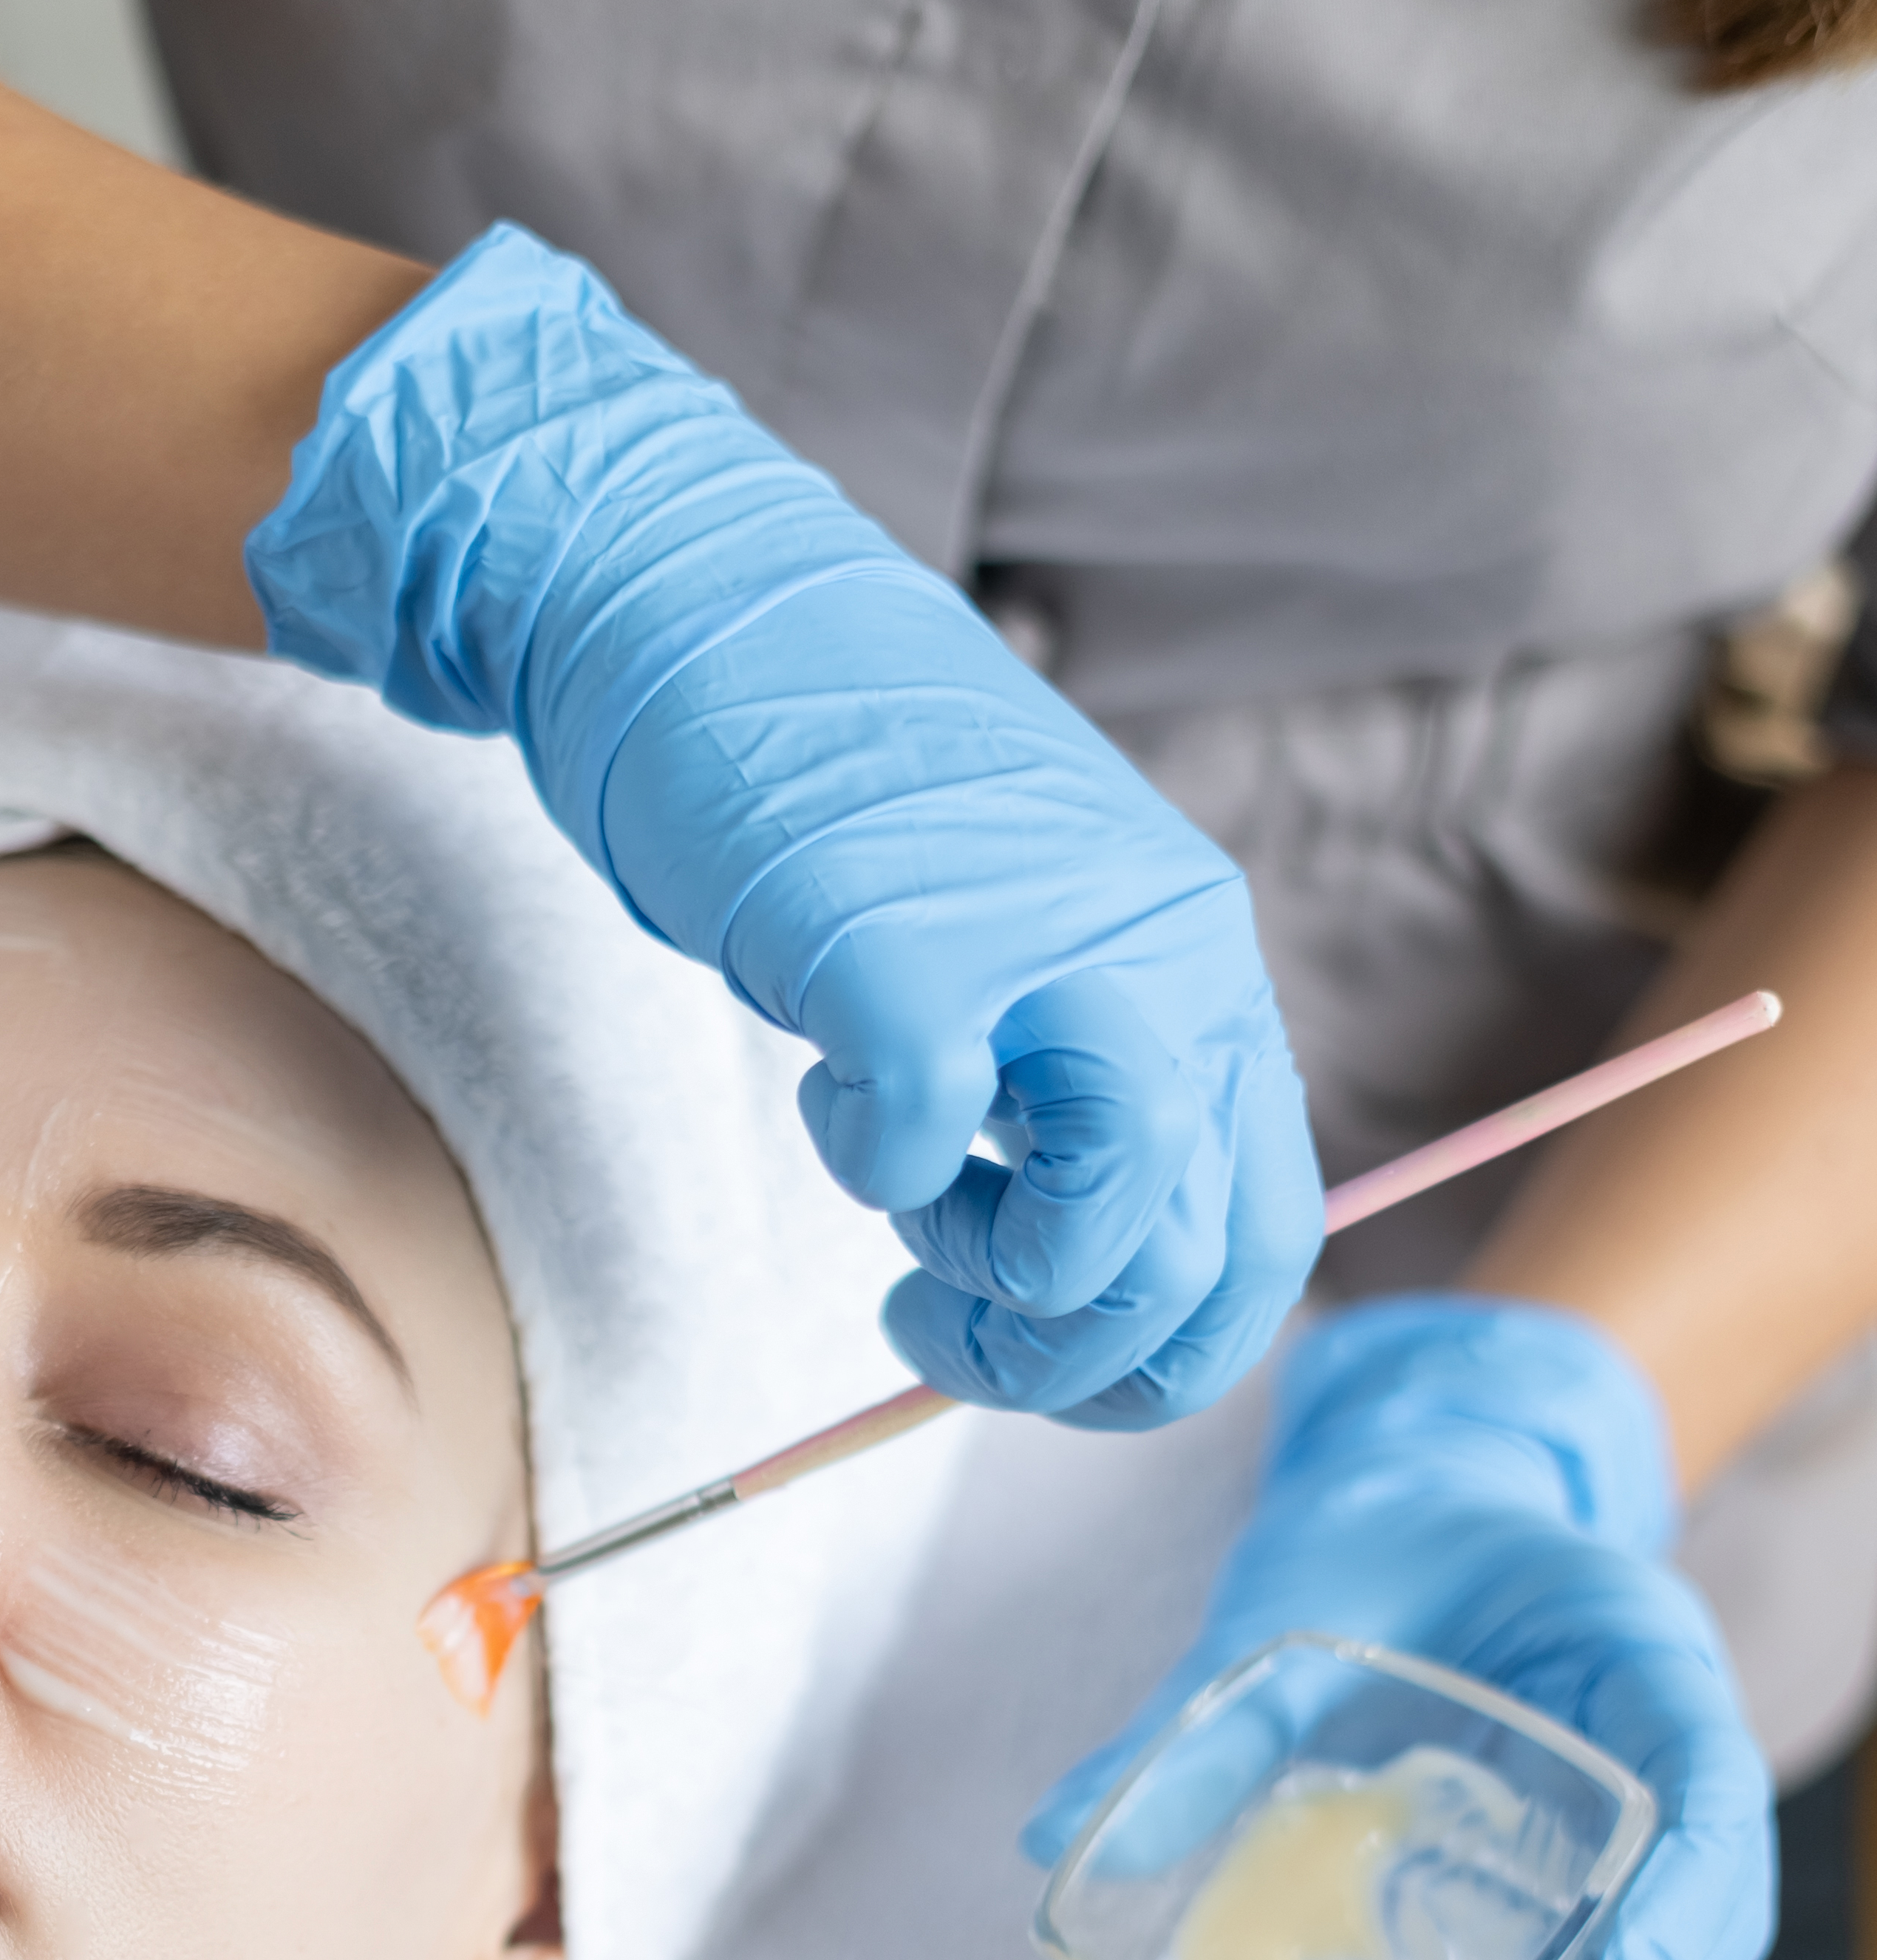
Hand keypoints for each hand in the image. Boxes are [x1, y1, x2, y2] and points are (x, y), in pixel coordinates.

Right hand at [247, 225, 1320, 1424]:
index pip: (1268, 1230)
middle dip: (1072, 1360)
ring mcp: (1039, 951)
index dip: (1173, 1352)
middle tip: (950, 1323)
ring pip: (1107, 1236)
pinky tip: (833, 1104)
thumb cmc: (832, 782)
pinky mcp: (901, 951)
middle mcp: (1158, 952)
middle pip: (1194, 1263)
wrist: (691, 599)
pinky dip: (869, 1170)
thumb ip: (1076, 1071)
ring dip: (993, 1290)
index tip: (1059, 1359)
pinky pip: (923, 1149)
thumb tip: (1081, 1259)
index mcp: (1196, 955)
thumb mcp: (1013, 924)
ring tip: (908, 1222)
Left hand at [1021, 1296, 1778, 1959]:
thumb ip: (1196, 1722)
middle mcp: (1664, 1736)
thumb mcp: (1286, 1597)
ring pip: (1668, 1959)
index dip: (1685, 1888)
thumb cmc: (1370, 1527)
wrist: (1412, 1490)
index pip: (1708, 1779)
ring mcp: (1637, 1808)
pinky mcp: (1583, 1860)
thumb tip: (1053, 1839)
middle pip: (1707, 1907)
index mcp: (1634, 1645)